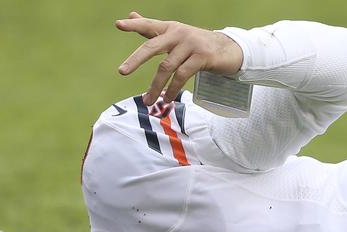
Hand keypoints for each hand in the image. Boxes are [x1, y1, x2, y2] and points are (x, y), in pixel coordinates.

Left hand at [115, 12, 242, 104]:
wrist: (228, 49)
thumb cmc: (196, 44)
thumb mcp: (174, 34)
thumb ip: (152, 29)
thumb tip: (130, 14)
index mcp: (170, 28)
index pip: (149, 25)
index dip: (134, 25)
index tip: (118, 24)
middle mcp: (179, 33)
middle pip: (153, 46)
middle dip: (136, 59)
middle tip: (122, 71)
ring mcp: (191, 44)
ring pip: (167, 67)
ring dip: (156, 86)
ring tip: (148, 101)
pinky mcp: (202, 57)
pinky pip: (182, 75)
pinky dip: (172, 89)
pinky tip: (167, 99)